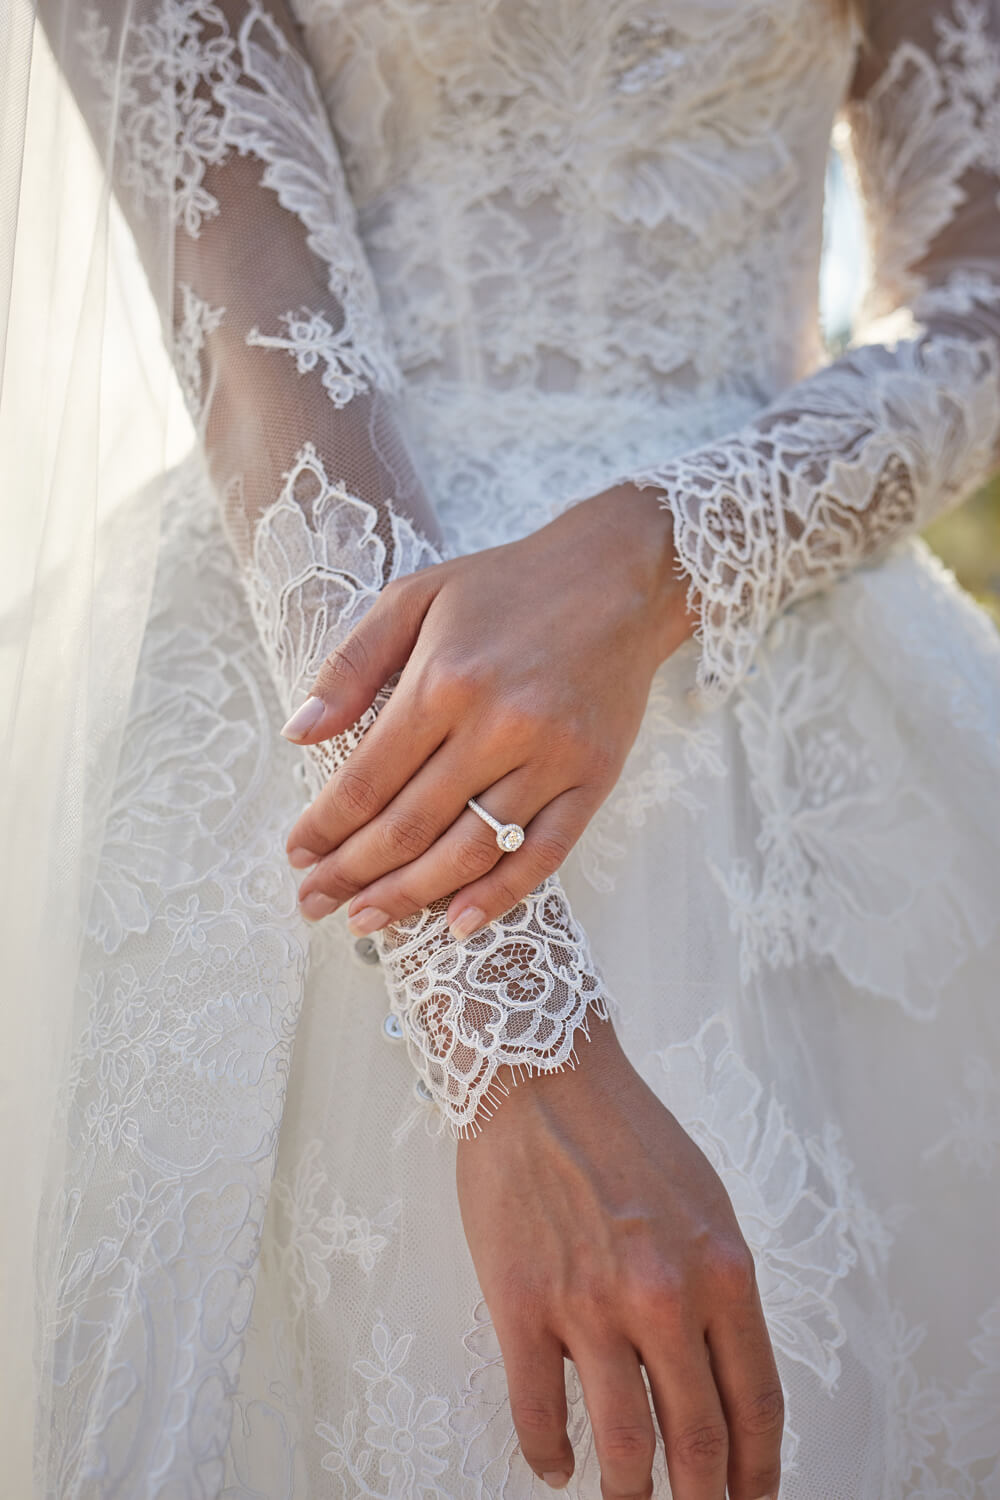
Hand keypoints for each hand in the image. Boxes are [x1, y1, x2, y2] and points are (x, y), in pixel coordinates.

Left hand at [282, 483, 695, 937]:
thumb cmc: (507, 585)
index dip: (325, 826)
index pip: (367, 778)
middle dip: (352, 873)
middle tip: (313, 903)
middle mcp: (496, 726)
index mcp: (443, 680)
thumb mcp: (414, 597)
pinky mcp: (595, 778)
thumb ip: (350, 664)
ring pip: (470, 851)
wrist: (621, 576)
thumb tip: (295, 734)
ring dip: (410, 895)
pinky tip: (457, 925)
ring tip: (365, 922)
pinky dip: (500, 897)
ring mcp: (551, 757)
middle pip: (410, 825)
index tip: (296, 855)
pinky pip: (544, 854)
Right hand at [457, 1018, 783, 1499]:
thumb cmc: (625, 1132)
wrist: (540, 1072)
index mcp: (722, 1271)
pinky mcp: (522, 1303)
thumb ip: (719, 1289)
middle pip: (699, 1440)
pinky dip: (548, 1456)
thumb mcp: (705, 1203)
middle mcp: (664, 1296)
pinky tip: (556, 1466)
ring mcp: (590, 1304)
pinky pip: (538, 1412)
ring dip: (629, 1493)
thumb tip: (720, 1374)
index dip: (759, 1474)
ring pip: (624, 1445)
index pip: (757, 1404)